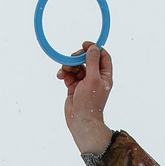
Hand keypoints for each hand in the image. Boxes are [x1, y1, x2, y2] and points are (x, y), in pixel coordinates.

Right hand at [59, 43, 113, 157]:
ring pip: (76, 66)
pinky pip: (69, 74)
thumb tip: (93, 47)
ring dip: (69, 65)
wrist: (80, 121)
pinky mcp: (74, 87)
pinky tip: (60, 76)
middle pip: (87, 59)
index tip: (85, 44)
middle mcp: (95, 78)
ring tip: (64, 71)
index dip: (95, 48)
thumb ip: (93, 62)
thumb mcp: (93, 79)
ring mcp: (84, 82)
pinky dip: (64, 73)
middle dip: (78, 57)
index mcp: (104, 76)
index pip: (102, 56)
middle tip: (72, 58)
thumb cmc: (90, 103)